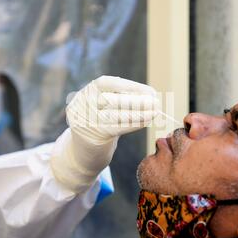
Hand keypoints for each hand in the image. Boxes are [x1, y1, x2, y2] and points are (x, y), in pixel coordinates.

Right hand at [51, 76, 158, 192]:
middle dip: (136, 100)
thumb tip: (148, 95)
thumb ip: (119, 99)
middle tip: (156, 101)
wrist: (82, 154)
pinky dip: (134, 123)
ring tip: (155, 112)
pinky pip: (117, 127)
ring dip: (139, 112)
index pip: (105, 83)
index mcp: (84, 94)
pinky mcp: (92, 137)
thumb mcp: (103, 109)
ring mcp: (84, 122)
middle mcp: (81, 106)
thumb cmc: (99, 127)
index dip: (128, 85)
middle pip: (111, 100)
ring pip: (115, 114)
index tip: (149, 90)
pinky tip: (147, 121)